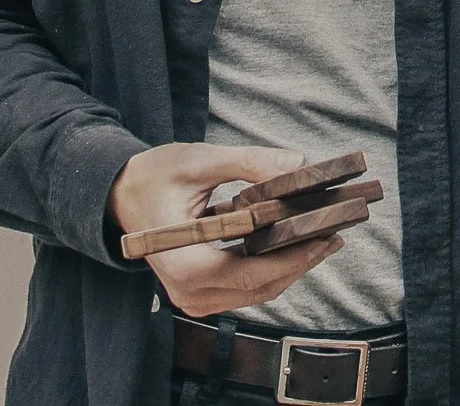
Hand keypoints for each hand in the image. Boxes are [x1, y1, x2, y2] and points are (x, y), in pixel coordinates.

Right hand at [108, 143, 344, 316]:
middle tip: (337, 229)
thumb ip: (249, 162)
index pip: (252, 273)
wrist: (122, 195)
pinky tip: (299, 240)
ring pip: (259, 290)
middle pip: (261, 286)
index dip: (295, 256)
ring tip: (326, 233)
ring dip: (293, 264)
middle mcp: (189, 293)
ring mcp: (195, 298)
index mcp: (185, 266)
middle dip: (303, 258)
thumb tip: (299, 164)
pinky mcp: (202, 293)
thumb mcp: (200, 160)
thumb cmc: (155, 176)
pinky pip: (248, 286)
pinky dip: (275, 266)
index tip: (328, 233)